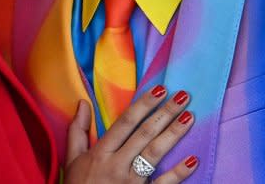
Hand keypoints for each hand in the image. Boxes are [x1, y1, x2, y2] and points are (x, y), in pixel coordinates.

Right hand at [64, 86, 196, 183]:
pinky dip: (178, 173)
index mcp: (101, 152)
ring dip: (173, 135)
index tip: (160, 89)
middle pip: (144, 133)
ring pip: (154, 154)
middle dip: (164, 113)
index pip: (125, 123)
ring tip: (189, 118)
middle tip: (183, 97)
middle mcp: (116, 164)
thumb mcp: (72, 160)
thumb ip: (77, 131)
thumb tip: (83, 103)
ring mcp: (130, 182)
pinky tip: (192, 159)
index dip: (143, 105)